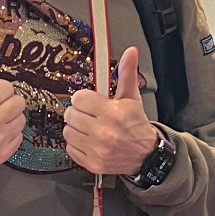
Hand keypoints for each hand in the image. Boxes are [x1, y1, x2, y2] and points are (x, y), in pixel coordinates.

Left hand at [63, 47, 158, 175]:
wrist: (146, 154)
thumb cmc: (136, 125)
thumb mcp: (132, 98)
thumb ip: (126, 74)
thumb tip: (130, 52)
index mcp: (113, 114)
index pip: (79, 99)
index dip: (83, 98)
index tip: (89, 101)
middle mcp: (104, 133)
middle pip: (71, 115)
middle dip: (78, 112)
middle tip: (89, 115)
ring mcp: (98, 150)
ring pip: (68, 132)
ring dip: (75, 128)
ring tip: (88, 127)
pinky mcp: (93, 164)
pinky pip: (70, 148)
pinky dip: (76, 144)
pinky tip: (88, 140)